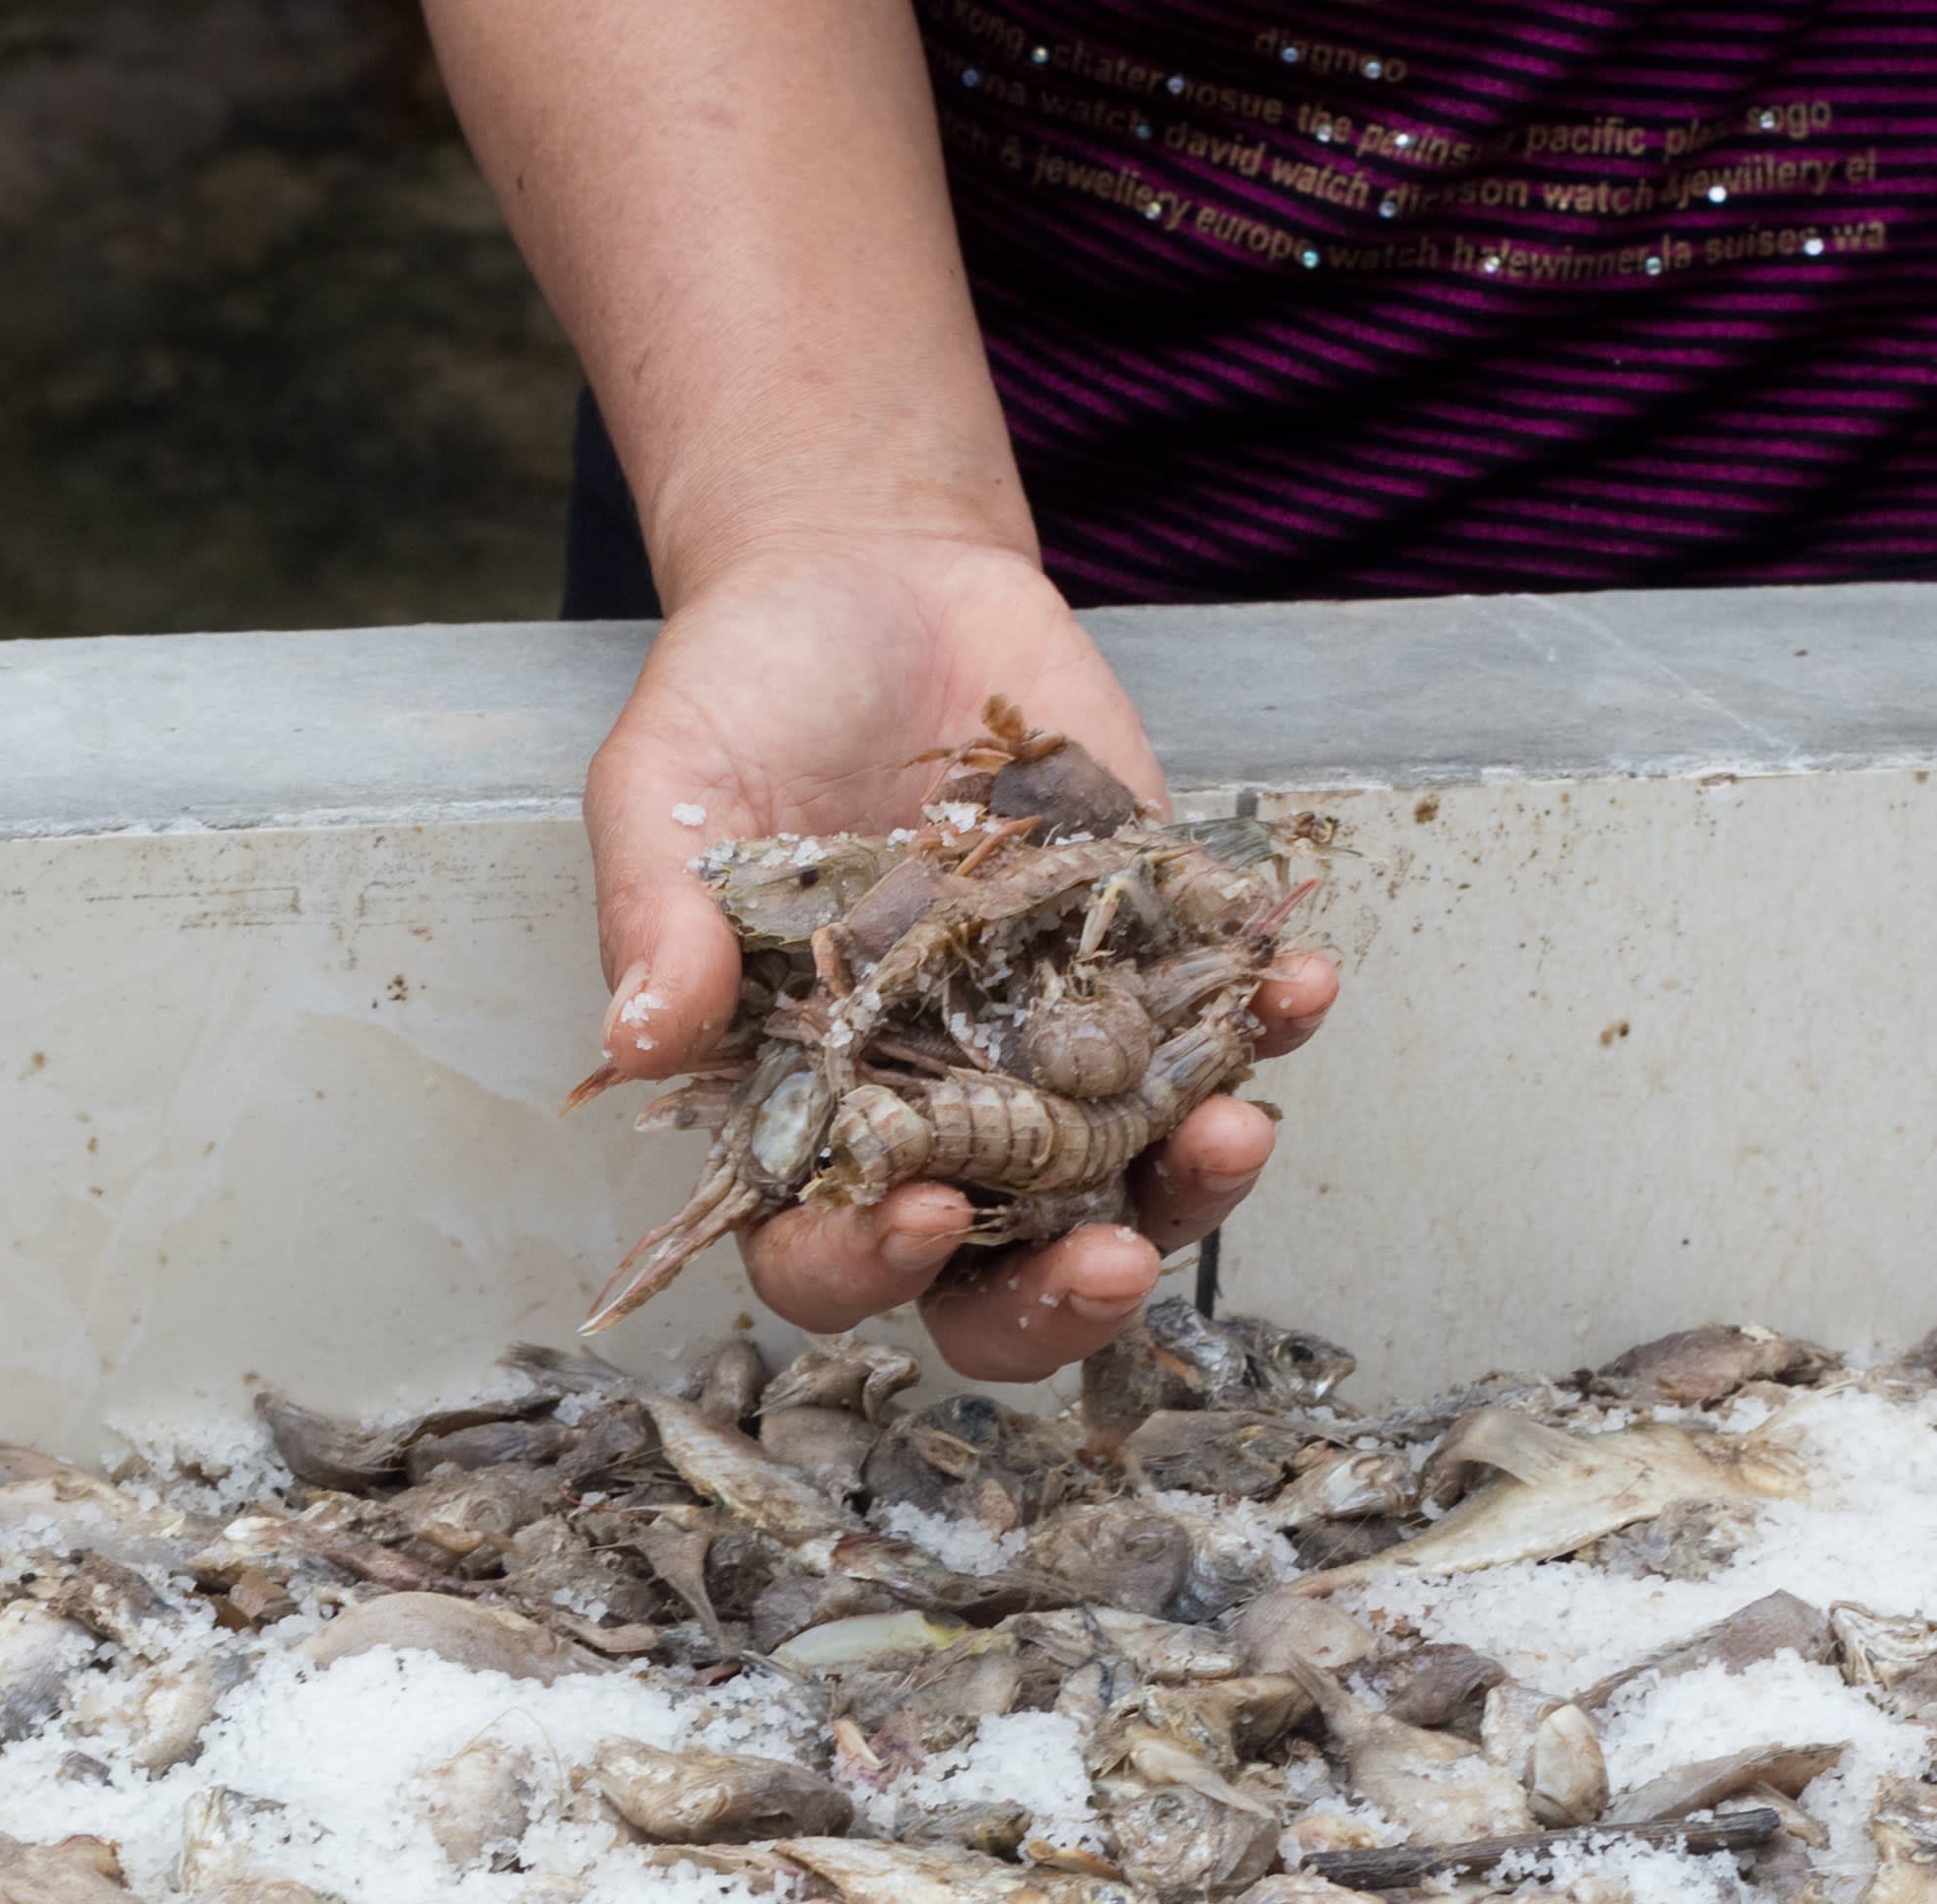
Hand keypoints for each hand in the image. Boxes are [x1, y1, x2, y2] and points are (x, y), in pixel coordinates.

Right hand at [580, 527, 1334, 1378]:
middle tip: (1119, 1257)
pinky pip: (1221, 1029)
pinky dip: (1269, 1021)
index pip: (825, 1256)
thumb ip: (655, 918)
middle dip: (1066, 1293)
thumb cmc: (744, 698)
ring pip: (1135, 1178)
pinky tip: (1296, 980)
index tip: (928, 1213)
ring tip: (1240, 1122)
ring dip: (1200, 1178)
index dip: (872, 1264)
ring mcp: (1057, 1052)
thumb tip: (640, 1040)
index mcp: (803, 1115)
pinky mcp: (1148, 961)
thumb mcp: (667, 790)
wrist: (869, 577)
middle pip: (1003, 1274)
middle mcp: (938, 1113)